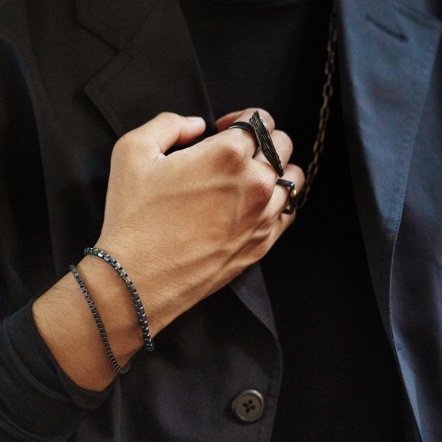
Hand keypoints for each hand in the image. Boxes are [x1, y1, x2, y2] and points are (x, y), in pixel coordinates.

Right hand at [33, 109, 303, 389]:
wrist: (138, 279)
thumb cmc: (134, 216)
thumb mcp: (132, 152)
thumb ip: (169, 124)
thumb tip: (197, 125)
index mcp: (228, 154)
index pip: (261, 120)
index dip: (244, 118)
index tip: (225, 129)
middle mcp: (255, 183)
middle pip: (282, 145)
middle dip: (263, 140)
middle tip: (238, 152)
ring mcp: (263, 216)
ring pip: (293, 178)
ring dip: (277, 169)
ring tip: (252, 177)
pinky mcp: (263, 244)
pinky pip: (289, 212)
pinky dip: (279, 201)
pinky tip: (256, 204)